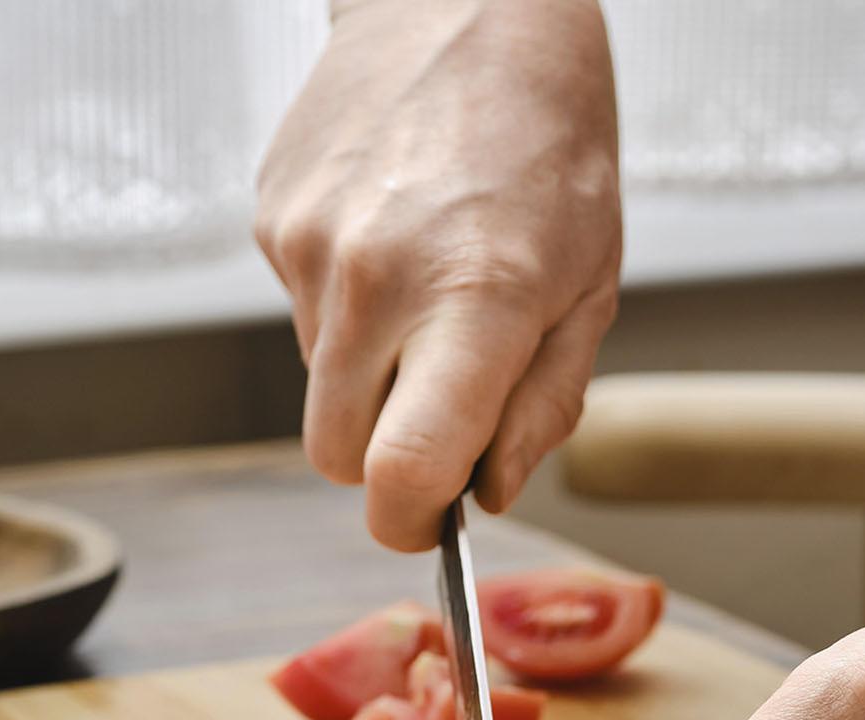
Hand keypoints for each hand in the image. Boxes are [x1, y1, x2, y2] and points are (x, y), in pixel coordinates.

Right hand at [254, 0, 621, 550]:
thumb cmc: (549, 142)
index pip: (402, 472)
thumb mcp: (591, 282)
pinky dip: (344, 304)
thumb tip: (487, 490)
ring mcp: (310, 246)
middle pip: (336, 454)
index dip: (409, 522)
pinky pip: (302, 312)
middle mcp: (376, 277)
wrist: (466, 4)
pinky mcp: (272, 219)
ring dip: (370, 368)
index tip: (426, 517)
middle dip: (385, 454)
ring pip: (321, 383)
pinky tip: (391, 236)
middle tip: (442, 397)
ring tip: (427, 279)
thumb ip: (544, 405)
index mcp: (475, 300)